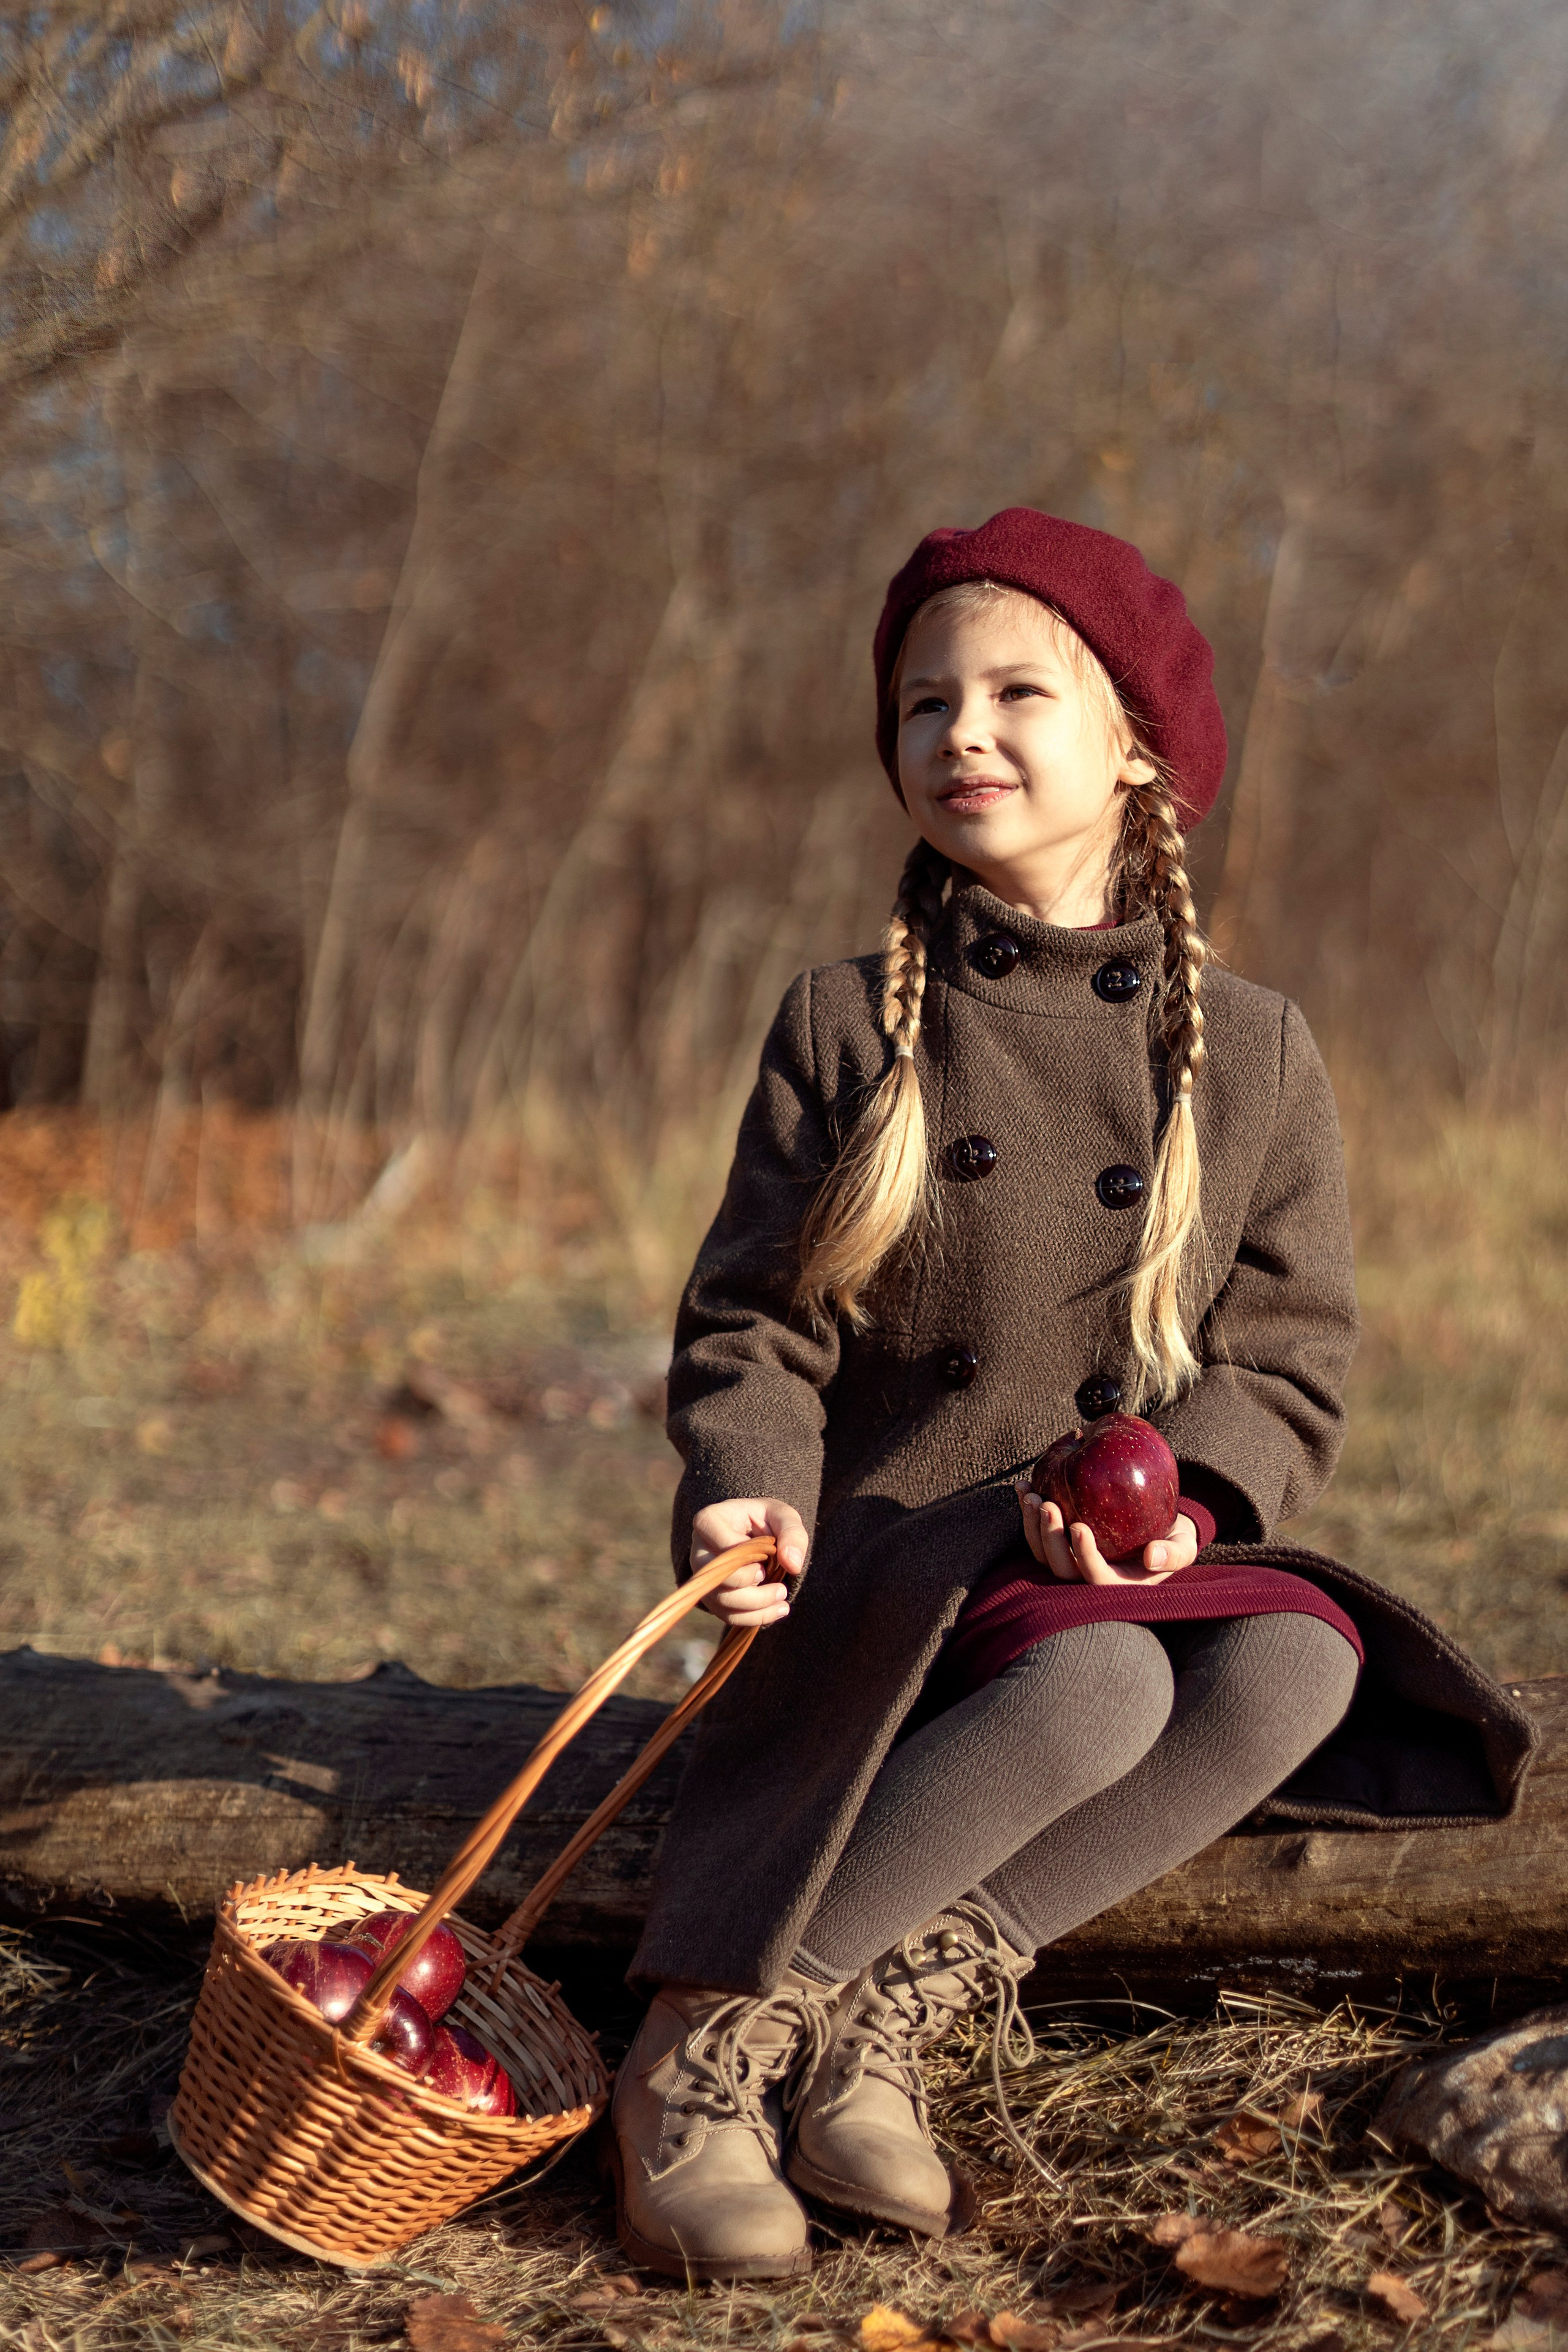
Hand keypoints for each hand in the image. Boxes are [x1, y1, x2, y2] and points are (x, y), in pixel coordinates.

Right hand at [690, 1498, 807, 1627]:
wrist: (757, 1535)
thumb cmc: (766, 1521)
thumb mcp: (783, 1516)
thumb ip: (792, 1533)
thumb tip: (792, 1564)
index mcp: (710, 1520)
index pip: (723, 1545)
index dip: (748, 1557)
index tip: (768, 1557)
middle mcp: (699, 1549)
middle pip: (717, 1579)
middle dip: (754, 1590)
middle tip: (781, 1588)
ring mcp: (703, 1576)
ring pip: (722, 1601)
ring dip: (757, 1607)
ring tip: (782, 1599)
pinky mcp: (711, 1596)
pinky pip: (727, 1614)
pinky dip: (755, 1617)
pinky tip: (777, 1609)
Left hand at [1015, 1484, 1198, 1584]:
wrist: (1158, 1530)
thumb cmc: (1173, 1540)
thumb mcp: (1183, 1547)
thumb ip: (1174, 1554)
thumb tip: (1153, 1557)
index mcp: (1118, 1585)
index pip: (1096, 1577)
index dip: (1084, 1556)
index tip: (1079, 1526)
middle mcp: (1090, 1578)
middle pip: (1061, 1569)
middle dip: (1049, 1538)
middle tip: (1047, 1504)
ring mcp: (1072, 1562)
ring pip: (1043, 1554)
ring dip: (1032, 1526)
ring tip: (1030, 1494)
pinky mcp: (1059, 1544)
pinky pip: (1037, 1534)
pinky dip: (1027, 1512)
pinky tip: (1024, 1486)